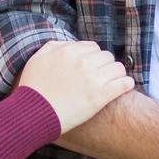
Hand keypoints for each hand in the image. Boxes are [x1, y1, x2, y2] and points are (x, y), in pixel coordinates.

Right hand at [16, 40, 134, 132]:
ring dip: (116, 74)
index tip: (91, 66)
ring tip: (112, 82)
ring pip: (118, 68)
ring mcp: (93, 79)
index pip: (93, 47)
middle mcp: (83, 62)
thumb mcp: (37, 59)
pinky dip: (126, 84)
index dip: (93, 57)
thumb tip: (67, 44)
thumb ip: (53, 46)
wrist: (32, 114)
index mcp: (69, 51)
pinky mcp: (100, 97)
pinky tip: (123, 87)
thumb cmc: (32, 88)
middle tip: (101, 76)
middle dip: (104, 65)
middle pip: (107, 56)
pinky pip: (124, 84)